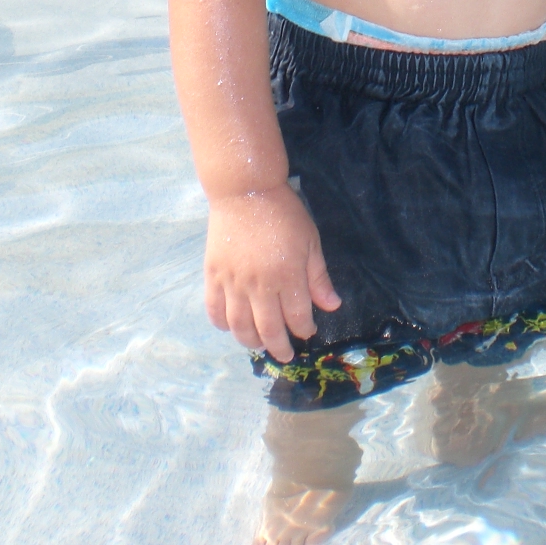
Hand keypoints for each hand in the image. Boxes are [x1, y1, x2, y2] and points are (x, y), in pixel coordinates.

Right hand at [204, 184, 340, 362]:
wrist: (245, 191)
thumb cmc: (284, 213)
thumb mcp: (310, 241)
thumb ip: (319, 277)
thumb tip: (332, 306)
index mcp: (288, 275)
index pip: (297, 318)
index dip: (304, 330)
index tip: (307, 331)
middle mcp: (260, 285)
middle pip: (269, 330)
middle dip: (280, 347)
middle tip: (285, 354)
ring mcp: (233, 282)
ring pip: (240, 328)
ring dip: (252, 342)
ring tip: (261, 344)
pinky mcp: (213, 276)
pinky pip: (214, 311)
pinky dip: (222, 325)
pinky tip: (232, 327)